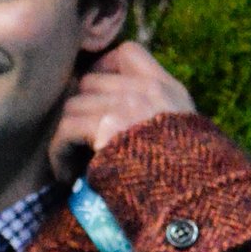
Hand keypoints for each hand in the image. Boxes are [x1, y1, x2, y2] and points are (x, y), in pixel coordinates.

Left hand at [49, 42, 194, 182]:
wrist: (191, 199)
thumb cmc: (184, 179)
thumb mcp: (183, 136)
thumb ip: (154, 116)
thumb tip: (112, 116)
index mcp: (168, 90)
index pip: (128, 52)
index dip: (102, 68)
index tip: (94, 96)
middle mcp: (149, 90)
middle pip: (89, 82)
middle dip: (79, 112)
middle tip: (77, 141)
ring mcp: (130, 105)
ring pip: (73, 106)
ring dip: (66, 137)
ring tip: (70, 163)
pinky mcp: (109, 126)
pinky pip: (66, 129)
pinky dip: (59, 153)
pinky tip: (65, 174)